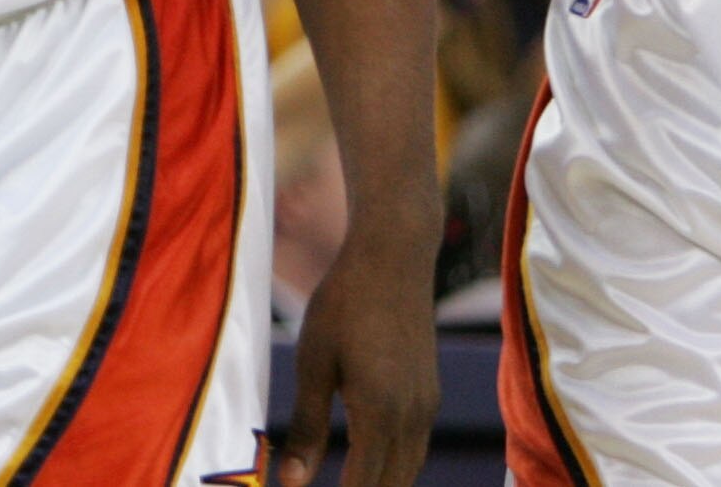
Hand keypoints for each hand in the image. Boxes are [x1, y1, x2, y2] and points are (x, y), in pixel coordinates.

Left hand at [282, 222, 436, 486]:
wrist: (394, 256)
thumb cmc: (344, 303)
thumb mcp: (314, 363)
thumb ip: (307, 427)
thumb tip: (292, 483)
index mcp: (380, 414)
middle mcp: (412, 418)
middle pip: (390, 486)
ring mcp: (426, 406)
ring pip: (406, 471)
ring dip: (379, 485)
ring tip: (348, 484)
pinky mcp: (429, 393)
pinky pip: (414, 448)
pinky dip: (393, 466)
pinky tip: (369, 464)